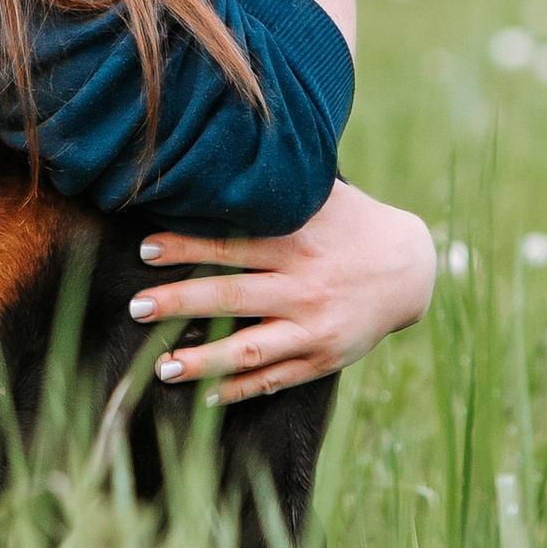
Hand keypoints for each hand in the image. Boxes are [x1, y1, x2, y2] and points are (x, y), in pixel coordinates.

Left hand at [128, 179, 436, 405]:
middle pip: (232, 299)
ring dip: (204, 362)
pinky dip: (241, 389)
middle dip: (179, 304)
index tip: (146, 248)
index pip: (232, 245)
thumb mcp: (322, 197)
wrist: (410, 269)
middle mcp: (305, 289)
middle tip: (136, 307)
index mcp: (299, 245)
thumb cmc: (353, 224)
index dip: (186, 247)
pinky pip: (277, 379)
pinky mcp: (324, 358)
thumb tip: (224, 151)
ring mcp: (315, 329)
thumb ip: (279, 186)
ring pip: (251, 350)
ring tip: (163, 367)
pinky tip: (206, 396)